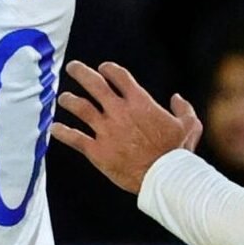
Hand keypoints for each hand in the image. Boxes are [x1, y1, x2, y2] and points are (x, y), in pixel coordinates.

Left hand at [50, 61, 201, 193]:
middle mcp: (119, 112)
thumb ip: (183, 108)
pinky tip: (54, 128)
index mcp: (140, 103)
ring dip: (68, 100)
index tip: (103, 69)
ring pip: (80, 108)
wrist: (163, 177)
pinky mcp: (96, 150)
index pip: (119, 76)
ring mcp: (106, 131)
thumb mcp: (189, 125)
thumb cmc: (177, 152)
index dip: (109, 69)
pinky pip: (74, 138)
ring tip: (62, 97)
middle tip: (72, 67)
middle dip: (81, 73)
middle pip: (94, 85)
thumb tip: (176, 97)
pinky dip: (61, 132)